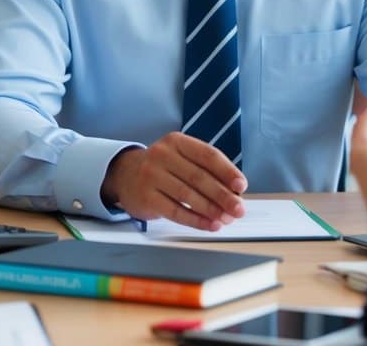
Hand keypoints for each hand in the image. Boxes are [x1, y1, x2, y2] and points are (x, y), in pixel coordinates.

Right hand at [101, 132, 246, 230]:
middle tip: (239, 209)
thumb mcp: (181, 158)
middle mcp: (162, 155)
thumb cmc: (163, 168)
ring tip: (226, 219)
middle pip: (199, 177)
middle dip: (223, 195)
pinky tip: (209, 225)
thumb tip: (234, 193)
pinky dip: (195, 220)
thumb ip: (206, 170)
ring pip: (187, 195)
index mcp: (177, 141)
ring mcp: (151, 176)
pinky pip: (175, 211)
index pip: (207, 155)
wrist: (125, 175)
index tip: (241, 186)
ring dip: (211, 210)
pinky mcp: (146, 197)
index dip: (227, 171)